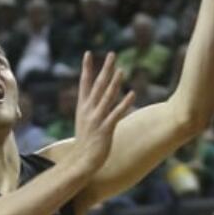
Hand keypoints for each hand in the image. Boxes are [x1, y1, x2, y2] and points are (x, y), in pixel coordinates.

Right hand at [70, 50, 136, 172]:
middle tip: (112, 54)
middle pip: (98, 85)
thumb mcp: (84, 122)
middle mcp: (88, 111)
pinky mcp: (105, 129)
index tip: (87, 53)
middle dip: (105, 69)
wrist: (81, 162)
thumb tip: (94, 99)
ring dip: (114, 83)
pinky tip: (132, 94)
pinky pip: (116, 114)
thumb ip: (90, 109)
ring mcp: (96, 120)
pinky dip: (124, 104)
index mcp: (82, 107)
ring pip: (107, 97)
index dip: (86, 68)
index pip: (84, 83)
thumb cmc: (85, 143)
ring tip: (121, 69)